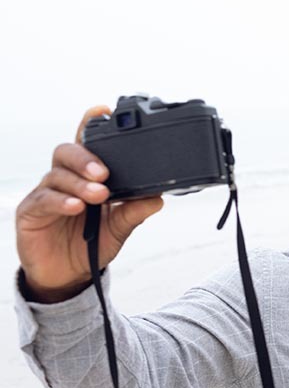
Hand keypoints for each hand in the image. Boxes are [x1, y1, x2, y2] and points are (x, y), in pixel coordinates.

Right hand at [16, 106, 163, 302]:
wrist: (68, 276)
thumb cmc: (90, 245)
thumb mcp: (119, 229)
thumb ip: (134, 212)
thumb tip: (158, 197)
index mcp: (85, 177)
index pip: (86, 145)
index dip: (90, 125)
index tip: (104, 111)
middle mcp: (64, 179)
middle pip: (67, 152)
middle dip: (86, 158)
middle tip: (104, 172)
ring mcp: (46, 194)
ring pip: (57, 175)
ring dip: (79, 183)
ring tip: (98, 195)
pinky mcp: (31, 212)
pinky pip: (44, 200)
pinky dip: (62, 201)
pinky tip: (77, 206)